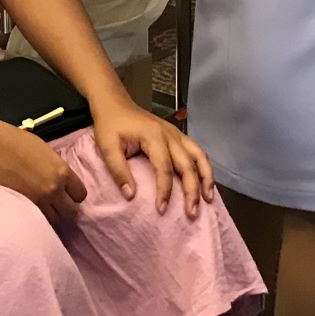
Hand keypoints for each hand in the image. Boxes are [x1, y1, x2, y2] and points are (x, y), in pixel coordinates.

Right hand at [0, 122, 87, 224]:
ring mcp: (37, 202)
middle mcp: (53, 190)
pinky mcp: (21, 209)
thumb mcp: (43, 151)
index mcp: (61, 171)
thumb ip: (55, 168)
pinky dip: (36, 218)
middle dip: (65, 208)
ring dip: (50, 214)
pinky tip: (29, 209)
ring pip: (54, 220)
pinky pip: (37, 220)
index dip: (73, 195)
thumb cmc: (12, 140)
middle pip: (71, 212)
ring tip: (40, 206)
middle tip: (55, 203)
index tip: (66, 193)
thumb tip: (60, 180)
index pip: (80, 194)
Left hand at [90, 98, 214, 216]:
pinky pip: (197, 151)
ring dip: (206, 178)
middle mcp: (170, 134)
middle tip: (192, 213)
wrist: (114, 102)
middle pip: (188, 165)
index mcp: (153, 136)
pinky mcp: (177, 134)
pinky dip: (204, 167)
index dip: (164, 191)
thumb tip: (131, 195)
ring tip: (208, 199)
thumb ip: (118, 170)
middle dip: (192, 191)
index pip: (164, 169)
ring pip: (199, 156)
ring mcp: (176, 133)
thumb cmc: (109, 124)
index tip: (161, 210)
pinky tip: (205, 181)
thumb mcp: (106, 146)